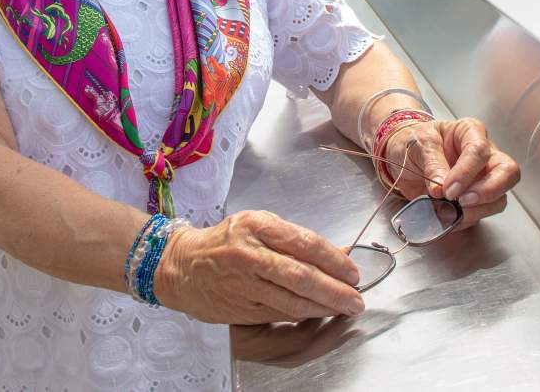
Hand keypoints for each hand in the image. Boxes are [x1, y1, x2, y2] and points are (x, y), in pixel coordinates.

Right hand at [155, 210, 364, 324]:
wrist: (183, 265)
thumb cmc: (228, 240)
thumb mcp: (260, 225)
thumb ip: (296, 238)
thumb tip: (338, 254)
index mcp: (257, 226)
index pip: (305, 243)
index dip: (334, 260)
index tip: (353, 271)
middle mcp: (250, 254)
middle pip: (301, 276)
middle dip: (335, 290)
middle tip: (356, 298)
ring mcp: (244, 283)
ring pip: (292, 300)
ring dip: (324, 307)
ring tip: (344, 308)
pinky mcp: (240, 307)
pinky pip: (279, 313)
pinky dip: (303, 315)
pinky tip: (319, 313)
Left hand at [384, 118, 519, 228]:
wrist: (402, 156)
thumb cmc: (414, 142)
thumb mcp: (419, 145)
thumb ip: (432, 164)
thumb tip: (441, 189)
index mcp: (470, 132)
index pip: (480, 151)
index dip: (466, 172)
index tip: (448, 189)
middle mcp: (484, 155)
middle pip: (508, 172)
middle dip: (489, 191)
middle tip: (463, 201)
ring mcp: (483, 178)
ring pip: (498, 198)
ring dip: (475, 210)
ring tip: (447, 212)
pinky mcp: (475, 200)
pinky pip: (481, 214)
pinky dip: (465, 220)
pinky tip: (447, 218)